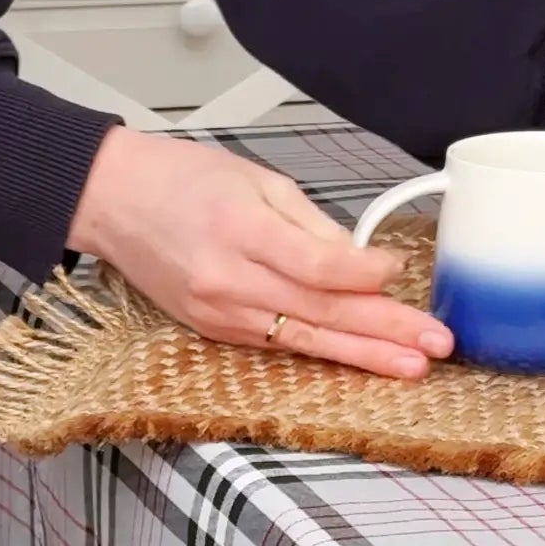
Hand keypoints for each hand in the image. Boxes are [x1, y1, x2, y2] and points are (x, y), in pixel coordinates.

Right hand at [68, 129, 453, 380]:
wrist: (112, 200)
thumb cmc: (179, 179)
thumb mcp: (256, 179)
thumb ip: (310, 222)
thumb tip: (357, 257)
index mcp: (241, 231)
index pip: (318, 266)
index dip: (365, 274)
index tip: (398, 269)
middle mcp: (228, 281)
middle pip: (321, 312)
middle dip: (385, 331)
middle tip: (433, 344)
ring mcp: (219, 313)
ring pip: (305, 340)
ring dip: (363, 355)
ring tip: (410, 366)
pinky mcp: (212, 330)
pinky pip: (277, 343)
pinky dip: (322, 351)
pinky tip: (359, 359)